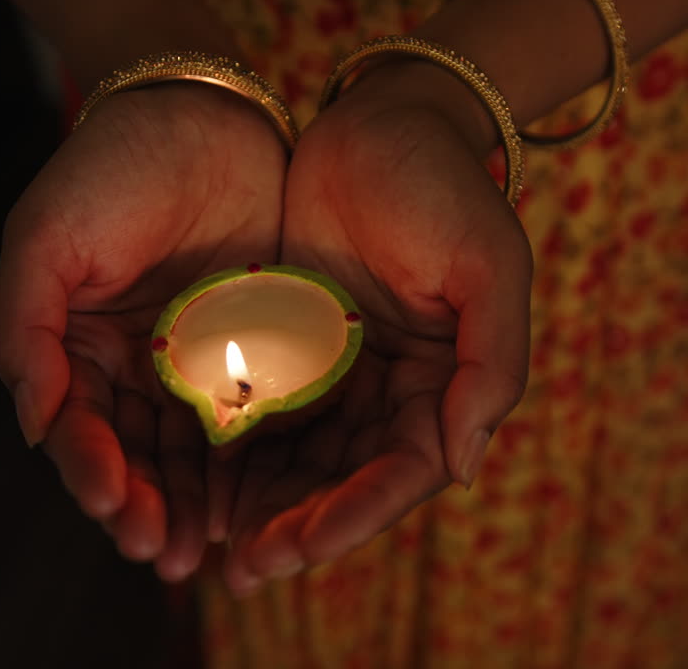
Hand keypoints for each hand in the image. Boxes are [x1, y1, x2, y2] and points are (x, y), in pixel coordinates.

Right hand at [0, 83, 285, 580]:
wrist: (204, 111)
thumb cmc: (113, 167)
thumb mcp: (46, 238)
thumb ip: (23, 330)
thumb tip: (35, 426)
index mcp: (77, 347)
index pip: (79, 429)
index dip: (93, 473)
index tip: (118, 509)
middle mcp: (135, 365)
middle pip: (136, 455)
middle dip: (147, 508)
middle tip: (167, 553)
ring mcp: (198, 361)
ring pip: (193, 451)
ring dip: (198, 505)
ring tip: (212, 552)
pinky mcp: (258, 349)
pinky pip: (254, 417)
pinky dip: (251, 465)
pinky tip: (261, 501)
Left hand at [219, 63, 532, 594]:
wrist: (385, 117)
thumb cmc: (446, 187)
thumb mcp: (489, 267)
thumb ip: (492, 367)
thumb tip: (463, 466)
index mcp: (447, 384)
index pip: (404, 470)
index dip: (357, 514)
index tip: (302, 545)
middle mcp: (394, 390)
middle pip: (345, 480)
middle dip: (298, 528)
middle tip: (243, 570)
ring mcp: (340, 371)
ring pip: (299, 460)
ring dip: (261, 507)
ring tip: (209, 549)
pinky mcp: (292, 345)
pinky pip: (263, 411)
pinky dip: (236, 454)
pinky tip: (196, 483)